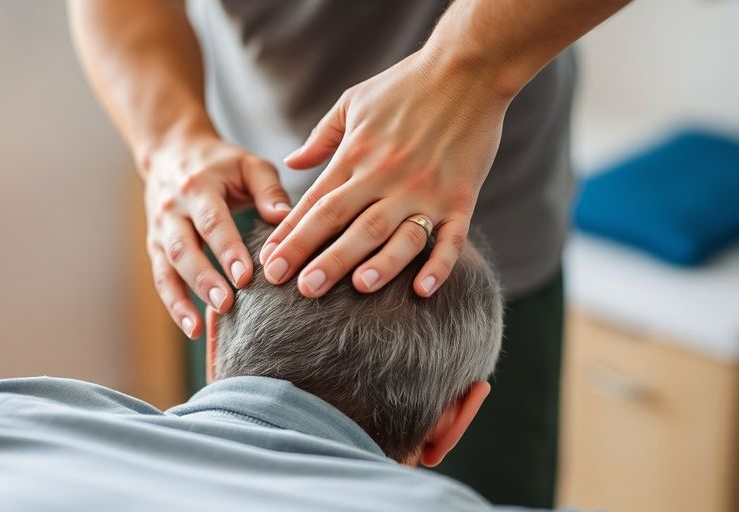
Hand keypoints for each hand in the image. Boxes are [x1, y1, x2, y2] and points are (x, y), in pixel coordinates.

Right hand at [144, 134, 291, 337]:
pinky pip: (161, 279)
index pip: (212, 222)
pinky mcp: (155, 247)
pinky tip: (192, 329)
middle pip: (183, 248)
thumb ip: (268, 189)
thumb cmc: (221, 163)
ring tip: (202, 326)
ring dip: (183, 299)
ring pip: (166, 268)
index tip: (245, 276)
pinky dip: (174, 305)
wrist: (172, 151)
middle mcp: (172, 209)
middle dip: (204, 279)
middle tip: (227, 304)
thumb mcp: (248, 164)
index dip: (227, 250)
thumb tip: (285, 218)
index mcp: (197, 187)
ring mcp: (159, 230)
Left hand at [261, 49, 511, 297]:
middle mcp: (387, 176)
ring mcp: (425, 189)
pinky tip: (421, 290)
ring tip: (355, 289)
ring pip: (394, 234)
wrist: (468, 68)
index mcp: (357, 155)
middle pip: (347, 223)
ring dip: (376, 264)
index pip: (316, 203)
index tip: (270, 263)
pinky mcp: (461, 197)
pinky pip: (450, 238)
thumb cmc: (406, 84)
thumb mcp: (353, 101)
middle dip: (318, 257)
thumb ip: (322, 137)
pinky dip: (437, 265)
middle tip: (296, 289)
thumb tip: (291, 163)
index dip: (291, 235)